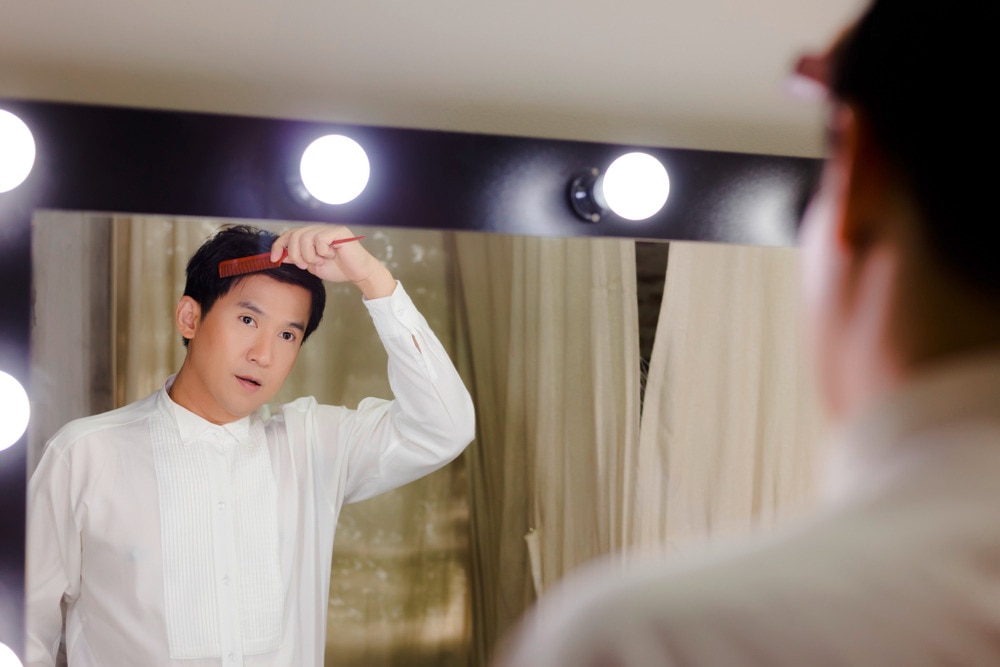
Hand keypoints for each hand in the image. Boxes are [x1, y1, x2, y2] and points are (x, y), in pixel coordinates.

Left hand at [270, 225, 395, 298]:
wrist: (358, 274)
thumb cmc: (338, 269)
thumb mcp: (312, 265)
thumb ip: (297, 258)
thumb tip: (280, 256)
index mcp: (311, 236)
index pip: (289, 234)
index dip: (279, 245)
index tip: (273, 258)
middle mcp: (319, 229)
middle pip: (295, 235)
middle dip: (296, 254)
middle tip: (304, 265)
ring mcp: (329, 229)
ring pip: (306, 237)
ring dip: (310, 255)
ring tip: (321, 261)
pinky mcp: (339, 231)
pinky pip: (320, 239)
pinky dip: (322, 251)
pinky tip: (332, 255)